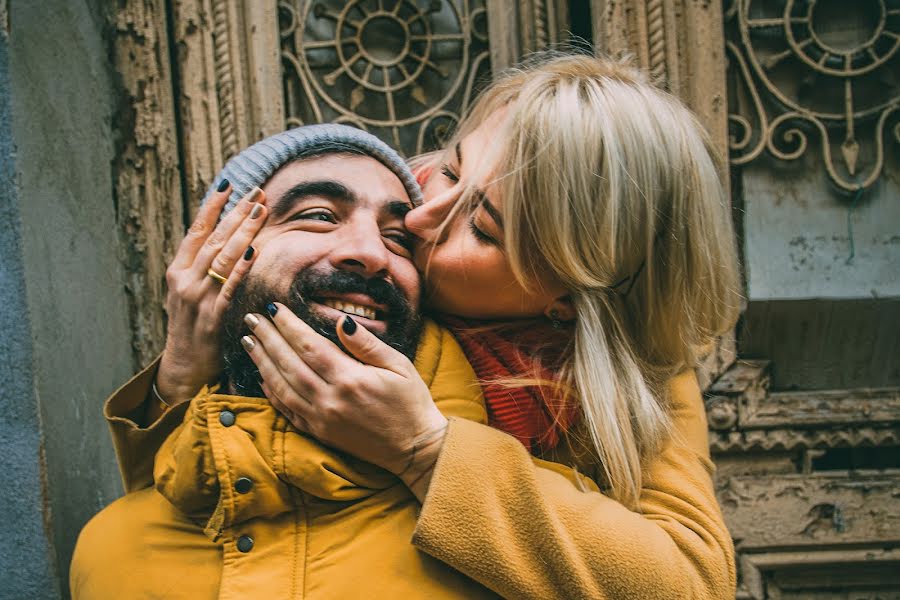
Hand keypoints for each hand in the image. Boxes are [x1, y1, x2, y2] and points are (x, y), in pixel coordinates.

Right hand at [155, 183, 268, 405]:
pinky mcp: (212, 317)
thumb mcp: (190, 289)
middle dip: (236, 213)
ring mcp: (197, 298)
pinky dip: (240, 269)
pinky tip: (253, 251)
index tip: (228, 184)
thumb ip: (202, 265)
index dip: (212, 206)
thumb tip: (224, 235)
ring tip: (260, 210)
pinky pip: (228, 288)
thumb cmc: (192, 324)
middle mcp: (184, 280)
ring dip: (242, 232)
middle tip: (256, 192)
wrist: (183, 364)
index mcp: (178, 270)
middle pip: (213, 239)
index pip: (196, 230)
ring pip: (222, 258)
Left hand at [241, 303, 447, 485]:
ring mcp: (321, 419)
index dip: (289, 326)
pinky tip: (261, 377)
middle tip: (251, 319)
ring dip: (262, 363)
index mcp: (350, 379)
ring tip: (249, 342)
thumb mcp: (399, 365)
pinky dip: (271, 393)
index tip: (274, 308)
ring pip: (282, 386)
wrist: (415, 448)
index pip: (310, 346)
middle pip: (289, 363)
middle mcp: (330, 399)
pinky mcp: (319, 432)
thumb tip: (341, 321)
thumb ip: (367, 344)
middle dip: (268, 338)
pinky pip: (287, 410)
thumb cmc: (411, 402)